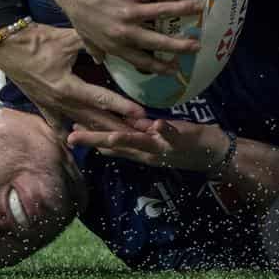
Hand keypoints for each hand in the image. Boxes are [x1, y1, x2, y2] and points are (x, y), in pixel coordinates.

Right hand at [0, 22, 145, 131]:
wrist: (7, 45)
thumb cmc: (39, 40)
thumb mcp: (69, 39)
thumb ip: (93, 44)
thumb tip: (117, 44)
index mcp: (67, 86)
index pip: (101, 99)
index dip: (122, 107)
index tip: (141, 115)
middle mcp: (60, 101)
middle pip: (95, 118)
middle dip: (118, 128)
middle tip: (140, 136)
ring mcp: (50, 106)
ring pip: (80, 123)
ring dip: (101, 132)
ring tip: (121, 141)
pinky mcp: (42, 106)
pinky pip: (57, 124)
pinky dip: (67, 133)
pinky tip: (76, 144)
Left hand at [50, 0, 202, 73]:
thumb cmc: (79, 10)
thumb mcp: (85, 34)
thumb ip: (94, 48)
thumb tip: (99, 60)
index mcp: (115, 45)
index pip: (142, 60)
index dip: (160, 67)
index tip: (175, 69)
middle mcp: (125, 31)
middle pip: (158, 41)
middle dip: (179, 46)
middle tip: (197, 46)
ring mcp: (129, 10)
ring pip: (162, 12)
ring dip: (183, 10)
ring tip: (200, 8)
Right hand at [67, 118, 228, 171]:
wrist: (213, 155)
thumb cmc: (181, 144)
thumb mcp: (153, 142)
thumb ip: (132, 139)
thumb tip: (106, 137)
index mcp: (139, 149)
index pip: (109, 143)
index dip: (89, 138)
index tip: (66, 131)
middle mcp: (147, 151)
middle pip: (118, 145)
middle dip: (94, 140)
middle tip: (72, 137)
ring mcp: (164, 147)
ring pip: (141, 143)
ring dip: (125, 140)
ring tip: (107, 136)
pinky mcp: (182, 140)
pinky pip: (172, 135)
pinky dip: (165, 130)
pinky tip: (156, 123)